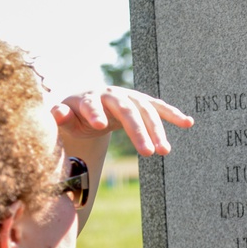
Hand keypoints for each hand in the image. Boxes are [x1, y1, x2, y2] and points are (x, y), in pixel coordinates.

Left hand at [52, 87, 193, 155]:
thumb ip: (60, 117)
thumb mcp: (64, 119)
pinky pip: (159, 108)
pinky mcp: (141, 103)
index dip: (95, 113)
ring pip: (145, 111)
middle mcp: (111, 94)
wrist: (87, 106)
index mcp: (88, 98)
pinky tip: (188, 122)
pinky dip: (173, 115)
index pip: (92, 104)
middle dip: (138, 131)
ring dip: (157, 130)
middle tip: (147, 153)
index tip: (100, 125)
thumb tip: (58, 112)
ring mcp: (129, 97)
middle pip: (126, 110)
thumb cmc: (73, 116)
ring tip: (165, 151)